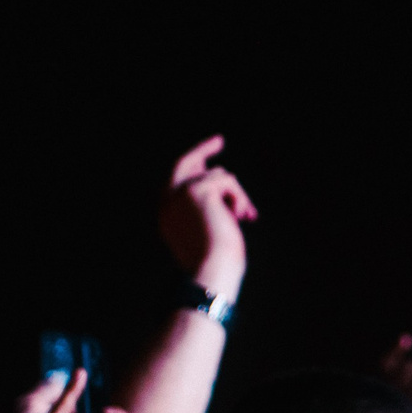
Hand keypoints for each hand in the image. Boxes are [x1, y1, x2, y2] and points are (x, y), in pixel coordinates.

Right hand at [158, 136, 258, 296]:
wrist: (211, 272)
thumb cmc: (216, 261)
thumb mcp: (210, 230)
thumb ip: (209, 206)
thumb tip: (223, 181)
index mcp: (168, 214)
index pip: (176, 180)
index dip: (192, 165)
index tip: (204, 158)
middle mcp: (168, 201)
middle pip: (185, 164)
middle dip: (202, 150)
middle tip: (219, 140)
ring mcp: (180, 192)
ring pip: (219, 176)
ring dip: (237, 195)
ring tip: (243, 218)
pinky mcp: (197, 189)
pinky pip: (228, 181)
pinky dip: (239, 198)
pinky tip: (240, 218)